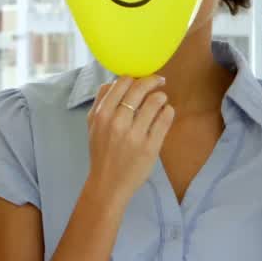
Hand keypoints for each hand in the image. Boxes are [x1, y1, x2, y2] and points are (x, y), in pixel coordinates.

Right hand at [85, 76, 175, 204]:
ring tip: (161, 101)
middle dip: (152, 81)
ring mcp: (134, 134)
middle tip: (159, 81)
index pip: (122, 82)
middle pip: (140, 88)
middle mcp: (117, 122)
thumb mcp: (93, 125)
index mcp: (102, 114)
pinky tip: (166, 113)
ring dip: (161, 97)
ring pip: (155, 100)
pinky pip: (165, 118)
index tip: (142, 79)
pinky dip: (168, 111)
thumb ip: (102, 102)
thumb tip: (117, 81)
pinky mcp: (150, 146)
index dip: (135, 77)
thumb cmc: (101, 152)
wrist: (108, 184)